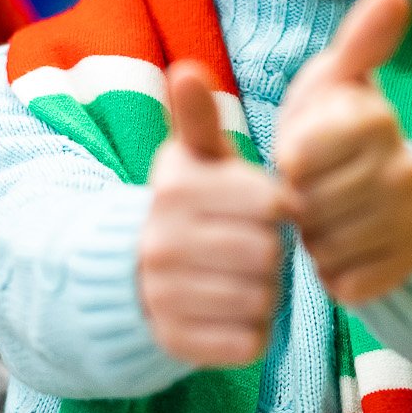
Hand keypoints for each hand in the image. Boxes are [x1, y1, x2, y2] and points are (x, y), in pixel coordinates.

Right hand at [139, 64, 291, 367]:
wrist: (132, 276)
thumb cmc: (189, 209)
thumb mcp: (194, 160)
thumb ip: (199, 118)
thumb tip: (187, 70)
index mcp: (175, 190)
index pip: (272, 203)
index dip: (280, 209)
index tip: (263, 210)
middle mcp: (162, 242)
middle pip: (269, 253)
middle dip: (273, 253)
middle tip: (253, 249)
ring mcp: (165, 296)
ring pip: (262, 300)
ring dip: (266, 293)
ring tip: (242, 279)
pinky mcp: (176, 342)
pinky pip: (248, 342)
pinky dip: (253, 332)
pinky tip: (233, 312)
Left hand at [274, 0, 411, 306]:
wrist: (371, 197)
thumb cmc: (332, 132)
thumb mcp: (336, 85)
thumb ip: (359, 44)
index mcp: (377, 121)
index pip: (300, 158)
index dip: (288, 162)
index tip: (295, 156)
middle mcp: (403, 170)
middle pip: (312, 205)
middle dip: (299, 203)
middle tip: (309, 192)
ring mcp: (409, 221)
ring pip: (328, 246)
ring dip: (314, 239)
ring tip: (322, 219)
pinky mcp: (405, 265)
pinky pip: (348, 283)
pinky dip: (334, 273)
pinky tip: (340, 251)